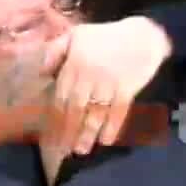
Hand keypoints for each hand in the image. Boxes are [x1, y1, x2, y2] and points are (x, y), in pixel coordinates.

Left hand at [43, 16, 171, 154]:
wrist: (143, 35)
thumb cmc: (105, 37)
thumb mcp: (76, 35)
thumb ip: (55, 51)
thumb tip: (42, 73)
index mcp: (74, 64)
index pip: (61, 97)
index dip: (55, 118)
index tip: (51, 136)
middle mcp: (89, 76)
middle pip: (76, 109)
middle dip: (69, 131)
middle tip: (64, 151)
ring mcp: (109, 83)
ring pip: (95, 113)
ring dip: (87, 133)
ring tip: (81, 150)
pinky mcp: (127, 89)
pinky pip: (118, 111)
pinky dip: (112, 127)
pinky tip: (106, 140)